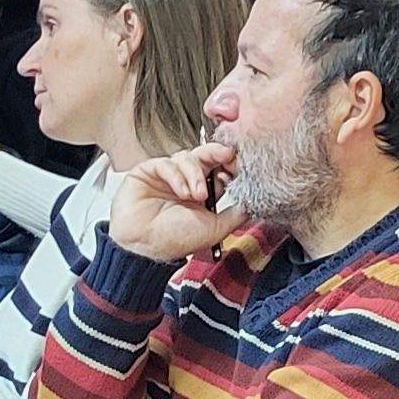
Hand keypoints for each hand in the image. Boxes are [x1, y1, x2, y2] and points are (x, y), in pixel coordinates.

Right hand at [108, 141, 241, 262]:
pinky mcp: (149, 170)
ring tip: (197, 195)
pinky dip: (177, 176)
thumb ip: (235, 214)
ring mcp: (168, 175)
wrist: (144, 245)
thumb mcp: (215, 228)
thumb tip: (254, 202)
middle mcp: (186, 181)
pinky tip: (181, 192)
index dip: (229, 165)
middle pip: (206, 156)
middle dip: (218, 153)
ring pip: (188, 157)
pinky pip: (167, 163)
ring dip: (196, 174)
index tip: (239, 167)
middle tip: (227, 156)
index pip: (219, 169)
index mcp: (203, 193)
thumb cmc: (175, 239)